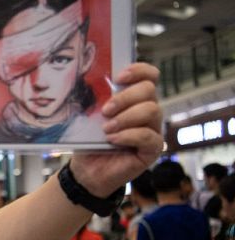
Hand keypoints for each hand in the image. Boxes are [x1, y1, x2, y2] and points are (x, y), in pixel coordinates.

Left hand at [72, 63, 162, 196]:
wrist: (86, 169)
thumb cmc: (89, 140)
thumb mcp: (90, 116)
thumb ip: (97, 99)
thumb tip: (90, 80)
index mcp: (134, 98)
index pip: (149, 75)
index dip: (139, 71)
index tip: (118, 78)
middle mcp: (148, 111)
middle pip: (149, 90)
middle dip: (125, 97)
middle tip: (106, 111)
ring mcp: (153, 129)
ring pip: (152, 110)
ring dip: (126, 117)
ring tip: (106, 129)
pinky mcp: (153, 148)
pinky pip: (148, 136)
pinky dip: (128, 136)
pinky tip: (112, 140)